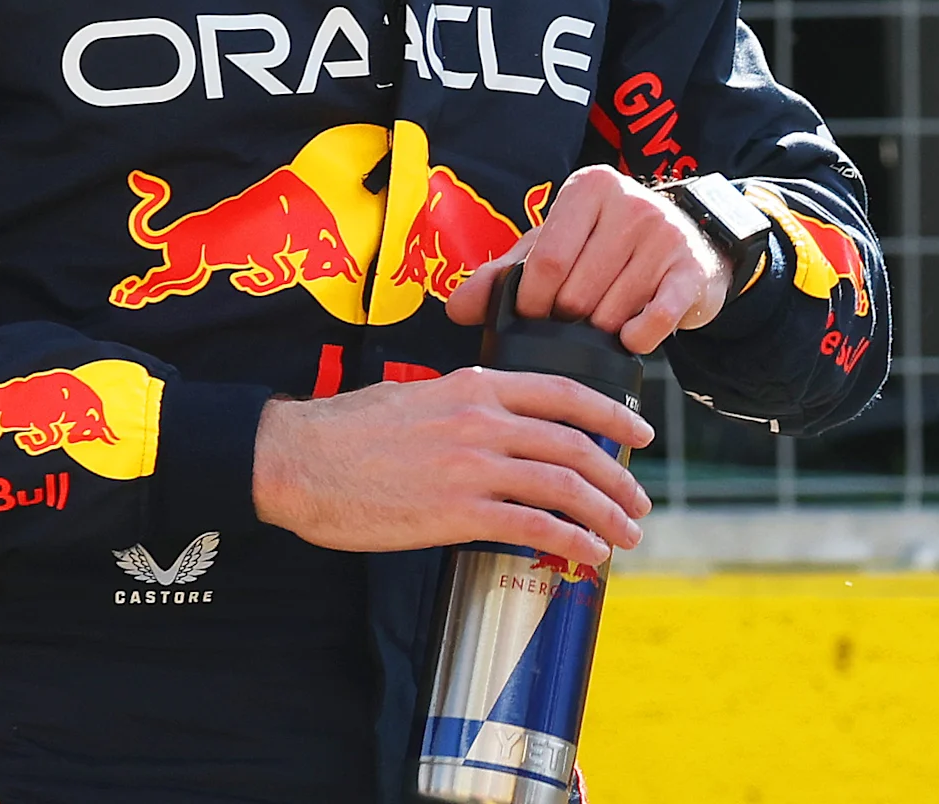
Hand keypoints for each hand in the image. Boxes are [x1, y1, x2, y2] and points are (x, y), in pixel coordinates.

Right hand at [252, 369, 654, 564]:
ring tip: (626, 535)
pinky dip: (571, 540)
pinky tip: (588, 554)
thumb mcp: (417, 393)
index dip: (613, 414)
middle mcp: (483, 421)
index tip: (641, 433)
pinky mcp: (457, 513)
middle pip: (575, 446)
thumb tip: (500, 422)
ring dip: (605, 514)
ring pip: (565, 487)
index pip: (565, 394)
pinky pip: (534, 527)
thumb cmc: (349, 430)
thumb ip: (466, 403)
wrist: (297, 460)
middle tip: (639, 502)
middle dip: (618, 478)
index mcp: (476, 386)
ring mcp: (472, 467)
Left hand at [447, 163, 735, 355]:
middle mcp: (631, 204)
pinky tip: (630, 338)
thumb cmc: (607, 244)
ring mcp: (666, 236)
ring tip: (600, 324)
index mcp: (589, 189)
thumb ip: (503, 274)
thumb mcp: (555, 245)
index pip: (547, 260)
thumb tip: (457, 309)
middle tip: (569, 323)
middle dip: (565, 322)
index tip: (533, 315)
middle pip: (577, 293)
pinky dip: (636, 339)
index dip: (532, 302)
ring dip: (599, 334)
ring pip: (612, 312)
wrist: (690, 240)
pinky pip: (656, 319)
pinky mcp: (692, 270)